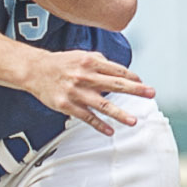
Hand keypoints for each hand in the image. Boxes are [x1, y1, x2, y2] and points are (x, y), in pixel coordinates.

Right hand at [19, 50, 154, 135]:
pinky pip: (87, 117)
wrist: (35, 70)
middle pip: (115, 84)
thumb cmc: (62, 63)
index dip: (131, 77)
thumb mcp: (82, 55)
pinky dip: (99, 125)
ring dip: (119, 114)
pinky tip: (110, 131)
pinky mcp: (67, 105)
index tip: (142, 84)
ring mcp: (76, 93)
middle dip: (135, 90)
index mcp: (90, 62)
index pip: (117, 70)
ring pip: (102, 105)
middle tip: (151, 93)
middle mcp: (85, 76)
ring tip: (134, 121)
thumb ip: (101, 62)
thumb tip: (122, 72)